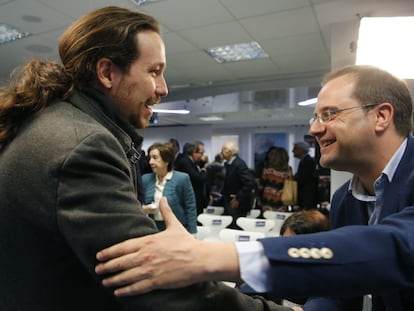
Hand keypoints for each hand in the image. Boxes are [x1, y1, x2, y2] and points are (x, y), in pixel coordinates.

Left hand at [95, 197, 239, 295]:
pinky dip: (126, 290)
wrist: (199, 259)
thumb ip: (166, 212)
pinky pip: (137, 287)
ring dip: (113, 279)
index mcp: (148, 241)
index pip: (123, 247)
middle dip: (107, 267)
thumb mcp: (174, 225)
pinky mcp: (156, 281)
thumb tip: (163, 199)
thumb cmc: (187, 243)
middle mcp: (146, 255)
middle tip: (98, 270)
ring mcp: (150, 269)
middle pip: (120, 262)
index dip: (109, 252)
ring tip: (105, 282)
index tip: (100, 255)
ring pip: (126, 276)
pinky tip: (118, 291)